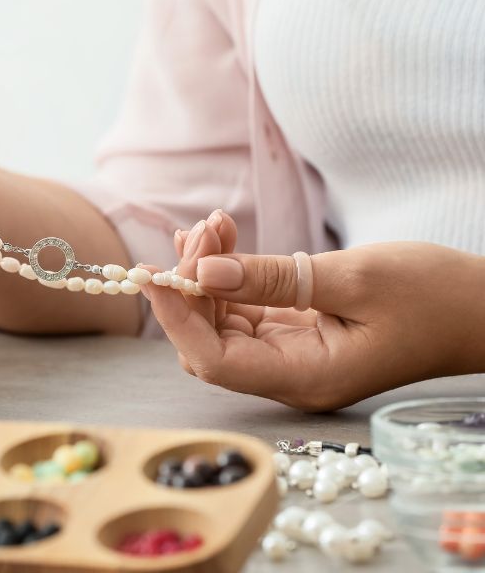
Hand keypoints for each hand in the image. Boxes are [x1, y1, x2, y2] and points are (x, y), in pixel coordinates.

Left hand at [146, 211, 484, 410]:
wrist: (482, 308)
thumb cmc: (434, 296)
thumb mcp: (353, 278)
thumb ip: (273, 279)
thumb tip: (203, 273)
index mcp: (306, 376)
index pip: (212, 360)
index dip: (175, 318)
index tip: (149, 273)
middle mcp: (291, 374)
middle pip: (208, 341)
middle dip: (190, 286)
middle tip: (200, 230)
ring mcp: (292, 355)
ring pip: (221, 321)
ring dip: (206, 272)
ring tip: (215, 223)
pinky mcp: (296, 333)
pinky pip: (243, 309)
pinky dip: (227, 274)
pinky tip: (223, 236)